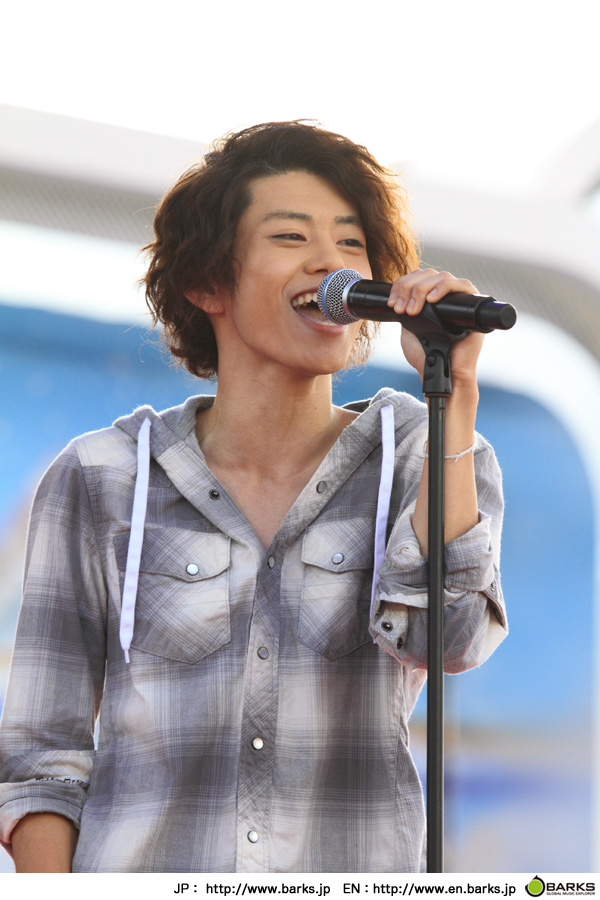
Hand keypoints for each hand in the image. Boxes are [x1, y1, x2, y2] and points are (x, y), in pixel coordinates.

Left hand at [388, 268, 484, 387]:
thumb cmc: (426, 357)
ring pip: (442, 277)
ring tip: (413, 309)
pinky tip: (432, 299)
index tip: (392, 304)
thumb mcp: (408, 329)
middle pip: (428, 275)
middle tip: (401, 309)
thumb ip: (407, 311)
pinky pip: (464, 286)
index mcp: (432, 300)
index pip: (418, 277)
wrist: (439, 375)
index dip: (402, 285)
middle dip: (409, 288)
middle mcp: (447, 297)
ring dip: (422, 289)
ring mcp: (461, 300)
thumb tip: (401, 294)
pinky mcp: (473, 307)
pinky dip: (445, 287)